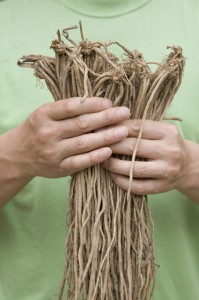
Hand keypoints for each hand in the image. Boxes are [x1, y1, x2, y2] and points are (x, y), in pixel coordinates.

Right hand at [1, 97, 129, 179]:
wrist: (19, 155)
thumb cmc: (38, 129)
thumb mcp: (46, 114)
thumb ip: (67, 110)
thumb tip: (100, 104)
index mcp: (44, 114)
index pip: (72, 106)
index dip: (93, 104)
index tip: (110, 102)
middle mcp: (47, 132)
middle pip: (81, 124)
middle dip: (106, 118)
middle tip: (125, 113)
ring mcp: (52, 152)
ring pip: (83, 143)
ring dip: (106, 137)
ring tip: (124, 131)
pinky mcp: (58, 168)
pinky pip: (79, 162)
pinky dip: (95, 157)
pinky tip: (109, 152)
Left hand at [101, 119, 188, 194]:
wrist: (188, 166)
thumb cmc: (167, 144)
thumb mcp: (160, 131)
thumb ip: (140, 127)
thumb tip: (109, 123)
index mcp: (168, 132)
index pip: (137, 128)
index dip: (116, 128)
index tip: (101, 128)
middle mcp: (170, 151)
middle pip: (133, 147)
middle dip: (111, 145)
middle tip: (95, 144)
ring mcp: (167, 171)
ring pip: (133, 168)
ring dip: (113, 165)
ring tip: (101, 160)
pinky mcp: (162, 187)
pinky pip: (137, 186)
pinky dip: (121, 181)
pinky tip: (112, 175)